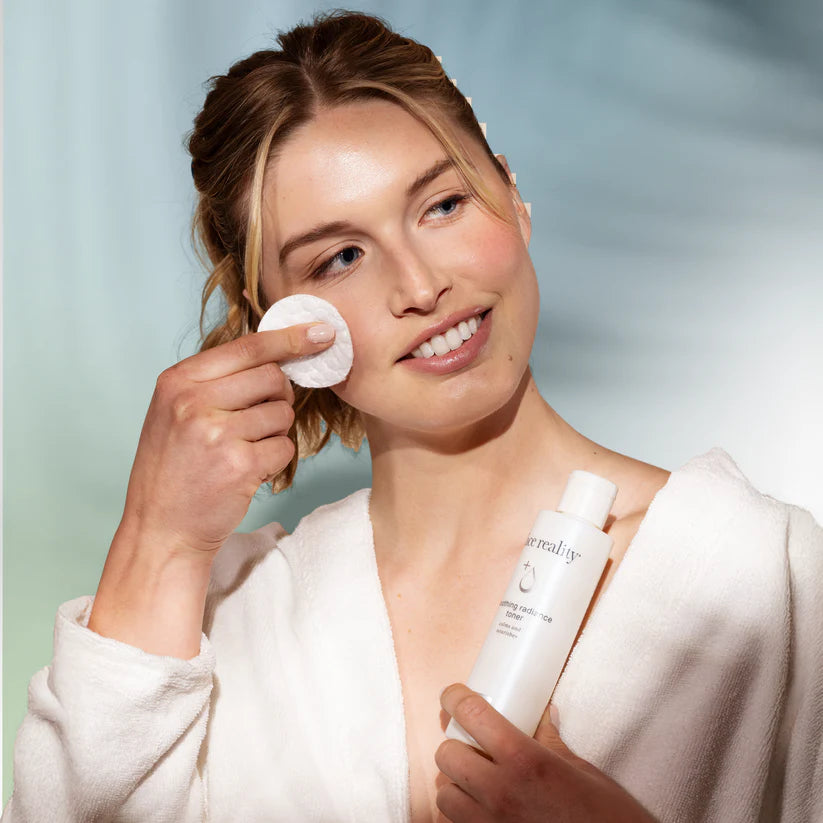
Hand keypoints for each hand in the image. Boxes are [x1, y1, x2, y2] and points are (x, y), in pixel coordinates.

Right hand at [119, 323, 333, 555]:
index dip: (290, 338)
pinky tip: (248, 472)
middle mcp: (193, 402)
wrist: (160, 530)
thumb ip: (216, 381)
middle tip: (259, 421)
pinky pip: (285, 448)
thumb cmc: (174, 469)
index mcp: (178, 381)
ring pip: (283, 414)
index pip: (248, 347)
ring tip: (243, 451)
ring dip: (275, 433)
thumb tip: (277, 352)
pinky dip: (275, 460)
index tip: (321, 332)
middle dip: (279, 397)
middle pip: (273, 377)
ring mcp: (216, 433)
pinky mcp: (239, 465)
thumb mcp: (176, 412)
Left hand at [435, 684, 657, 822]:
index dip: (455, 698)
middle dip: (457, 746)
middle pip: (447, 754)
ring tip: (477, 783)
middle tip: (473, 746)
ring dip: (456, 785)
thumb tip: (541, 714)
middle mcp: (500, 791)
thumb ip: (550, 741)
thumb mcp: (582, 770)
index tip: (454, 695)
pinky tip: (481, 812)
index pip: (471, 714)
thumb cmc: (607, 818)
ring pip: (444, 795)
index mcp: (524, 760)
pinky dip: (460, 817)